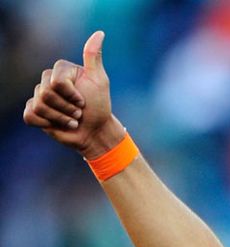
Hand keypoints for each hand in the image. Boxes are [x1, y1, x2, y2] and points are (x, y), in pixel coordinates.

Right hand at [23, 31, 124, 158]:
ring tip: (72, 120)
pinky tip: (58, 125)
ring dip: (60, 118)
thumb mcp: (100, 81)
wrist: (94, 130)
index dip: (71, 95)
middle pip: (45, 93)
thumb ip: (93, 57)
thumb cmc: (99, 105)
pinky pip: (30, 115)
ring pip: (39, 106)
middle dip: (67, 108)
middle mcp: (48, 80)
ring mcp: (40, 96)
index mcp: (62, 70)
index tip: (84, 101)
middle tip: (78, 112)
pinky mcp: (34, 112)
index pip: (56, 81)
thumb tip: (100, 32)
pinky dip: (47, 123)